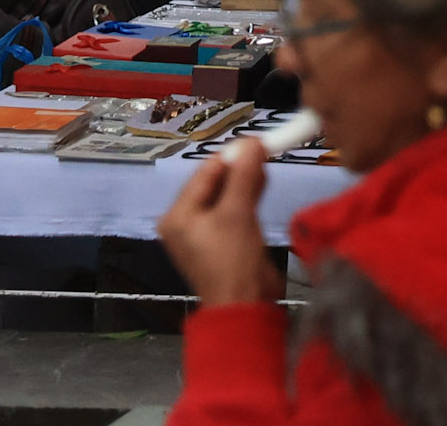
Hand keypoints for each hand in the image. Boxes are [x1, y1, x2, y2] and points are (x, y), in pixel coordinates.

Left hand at [157, 139, 280, 307]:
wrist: (244, 305)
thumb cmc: (232, 260)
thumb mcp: (238, 213)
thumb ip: (244, 174)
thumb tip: (254, 141)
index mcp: (178, 215)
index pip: (205, 172)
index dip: (233, 154)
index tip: (261, 140)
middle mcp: (186, 221)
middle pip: (214, 181)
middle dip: (240, 167)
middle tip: (267, 151)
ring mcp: (204, 231)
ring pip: (226, 193)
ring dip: (246, 180)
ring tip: (267, 167)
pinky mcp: (223, 239)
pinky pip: (233, 208)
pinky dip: (248, 195)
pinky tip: (263, 185)